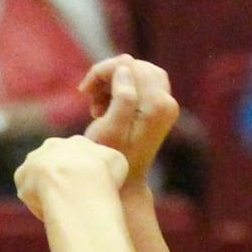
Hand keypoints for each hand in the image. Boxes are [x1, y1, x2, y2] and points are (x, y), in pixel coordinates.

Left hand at [13, 134, 128, 222]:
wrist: (78, 185)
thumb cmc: (103, 177)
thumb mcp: (117, 162)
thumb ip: (106, 161)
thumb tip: (102, 168)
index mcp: (77, 142)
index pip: (75, 157)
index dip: (78, 176)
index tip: (81, 190)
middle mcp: (54, 145)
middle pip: (53, 163)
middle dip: (58, 179)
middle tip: (66, 199)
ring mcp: (34, 159)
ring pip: (37, 176)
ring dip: (43, 190)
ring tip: (55, 207)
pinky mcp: (21, 175)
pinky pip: (26, 190)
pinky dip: (33, 200)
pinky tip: (45, 209)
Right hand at [80, 55, 178, 186]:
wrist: (125, 186)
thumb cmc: (109, 161)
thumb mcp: (109, 129)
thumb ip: (121, 94)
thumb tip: (125, 65)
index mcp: (156, 105)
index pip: (132, 67)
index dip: (105, 71)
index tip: (83, 90)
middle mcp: (167, 102)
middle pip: (139, 67)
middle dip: (110, 76)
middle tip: (88, 96)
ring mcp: (166, 106)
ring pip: (141, 74)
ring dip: (114, 83)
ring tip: (96, 105)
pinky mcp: (161, 110)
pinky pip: (143, 85)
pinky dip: (122, 90)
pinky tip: (106, 107)